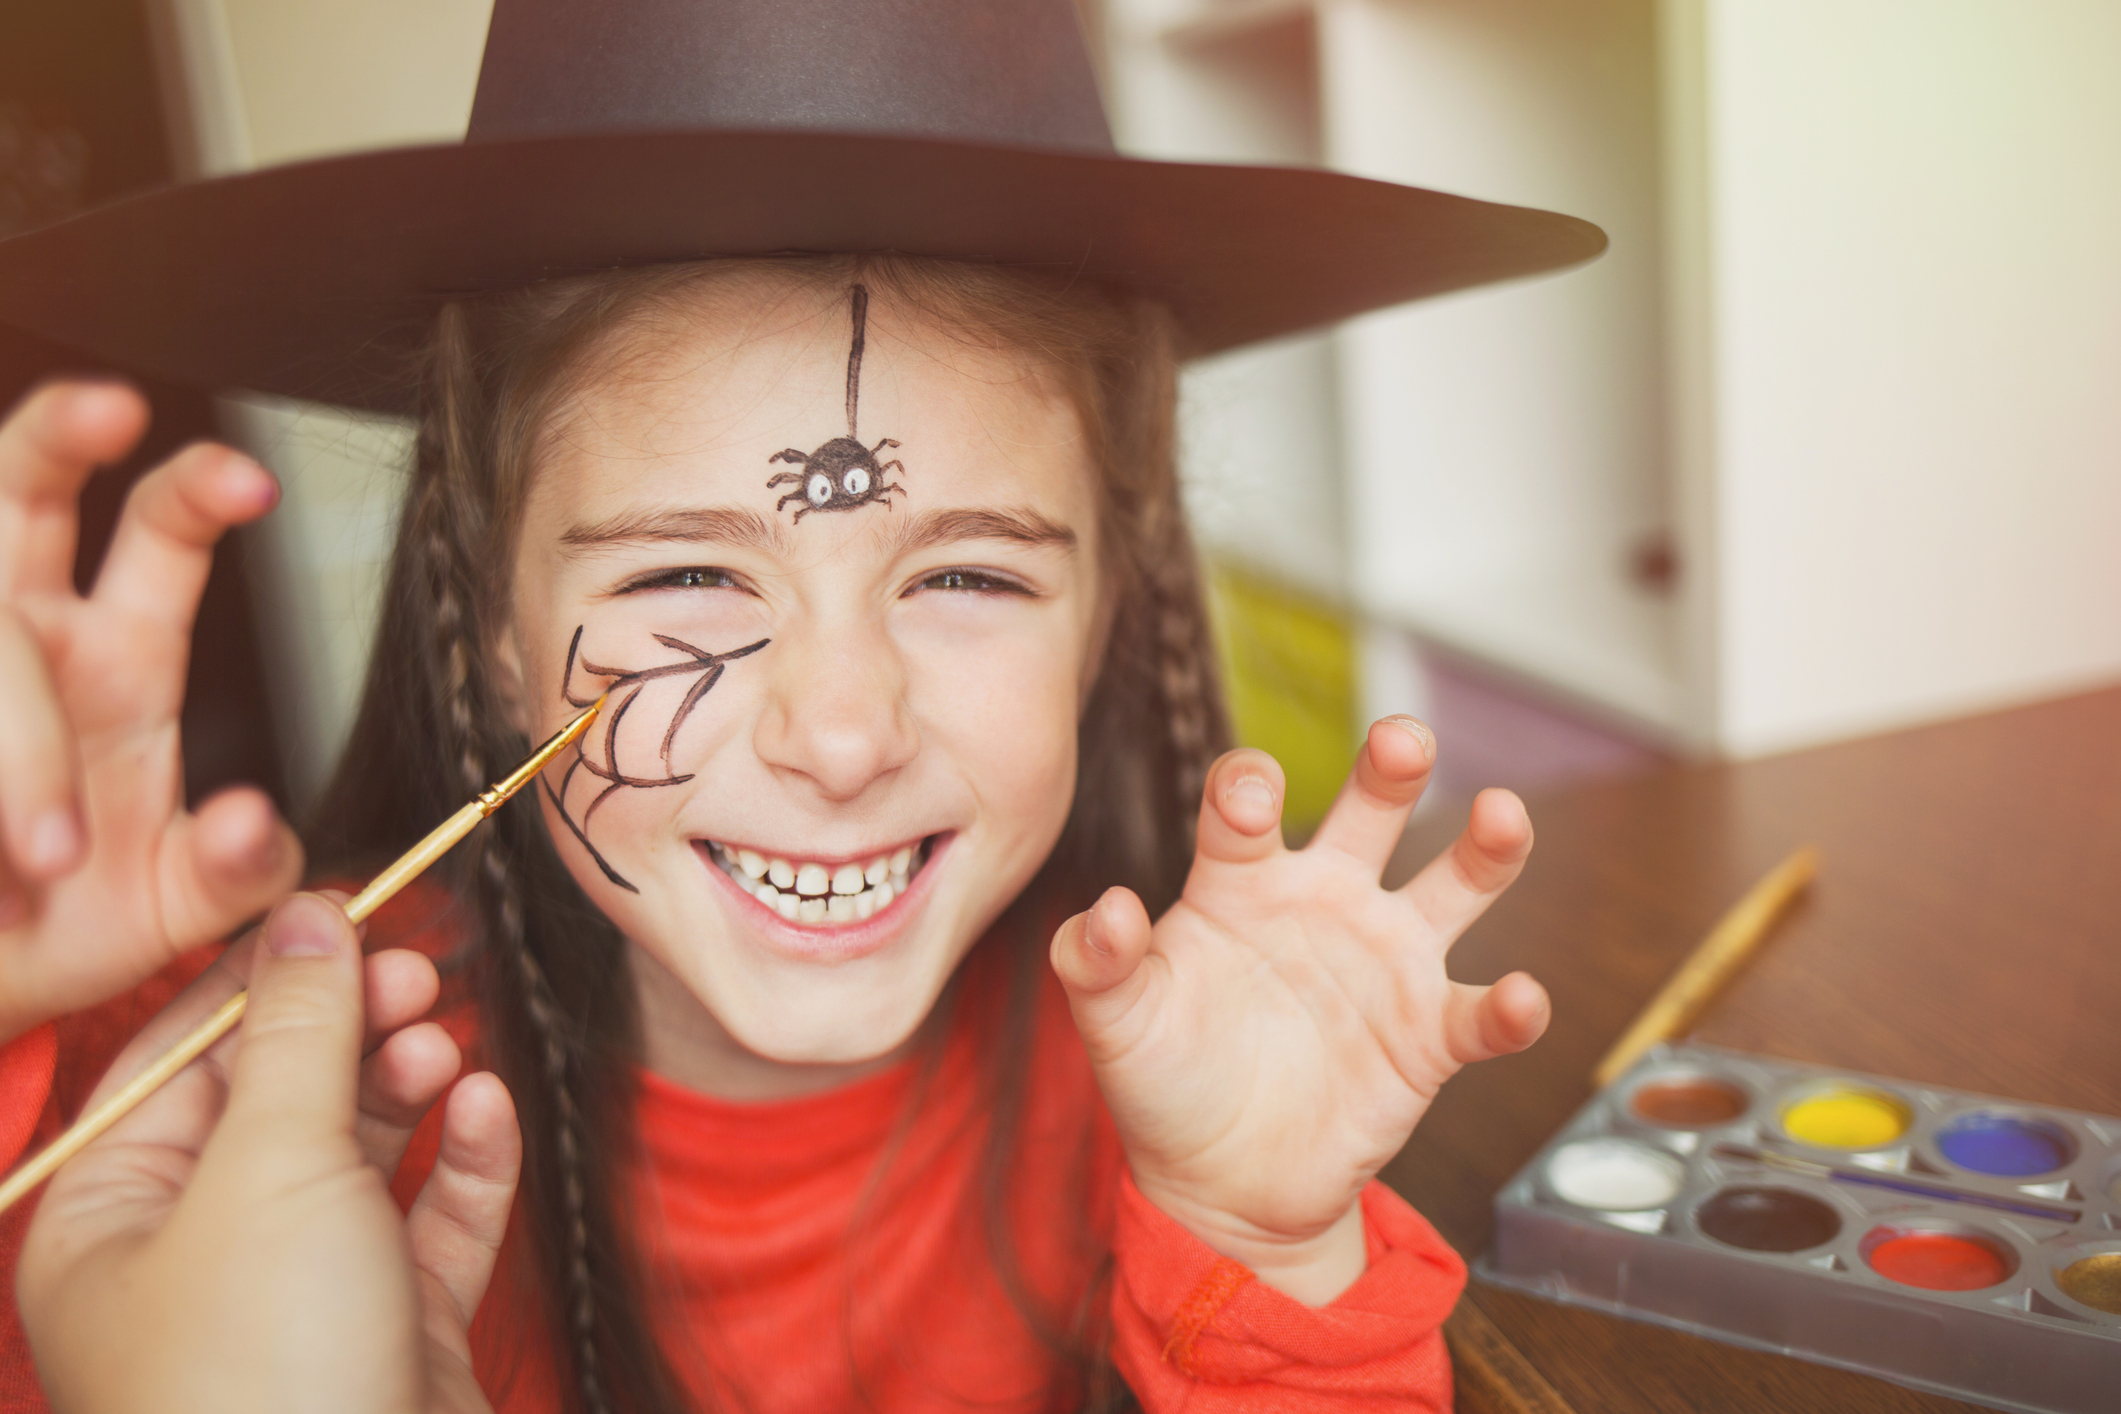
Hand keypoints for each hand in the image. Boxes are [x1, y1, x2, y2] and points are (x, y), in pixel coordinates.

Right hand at [0, 381, 301, 1041]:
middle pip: (22, 481)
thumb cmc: (65, 925)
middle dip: (61, 430)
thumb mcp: (172, 909)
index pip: (163, 530)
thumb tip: (258, 827)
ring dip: (19, 734)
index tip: (253, 483)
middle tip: (112, 409)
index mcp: (120, 655)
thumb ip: (235, 872)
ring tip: (46, 855)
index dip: (200, 488)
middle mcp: (26, 634)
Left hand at [18, 892, 519, 1413]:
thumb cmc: (265, 1379)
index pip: (181, 1058)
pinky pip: (428, 1221)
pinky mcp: (391, 1330)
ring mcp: (301, 1297)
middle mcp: (197, 1257)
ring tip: (446, 1040)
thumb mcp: (271, 1168)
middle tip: (415, 966)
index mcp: (110, 1222)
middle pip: (280, 1098)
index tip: (346, 907)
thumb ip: (296, 1033)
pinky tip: (483, 1111)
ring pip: (362, 1153)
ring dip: (410, 1086)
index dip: (266, 977)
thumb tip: (304, 918)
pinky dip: (459, 1161)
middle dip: (350, 1029)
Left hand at [1052, 717, 1547, 1304]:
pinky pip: (1478, 1014)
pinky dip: (1510, 1008)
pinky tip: (1524, 998)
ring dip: (1485, 848)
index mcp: (1241, 882)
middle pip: (1369, 812)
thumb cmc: (1164, 1079)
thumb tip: (1109, 910)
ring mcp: (1384, 963)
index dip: (1247, 788)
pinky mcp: (1426, 1038)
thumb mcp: (1117, 1023)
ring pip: (1453, 885)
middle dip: (1390, 769)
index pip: (1245, 810)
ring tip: (1502, 814)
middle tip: (1404, 737)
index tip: (1250, 792)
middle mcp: (1324, 901)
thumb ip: (1096, 963)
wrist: (1221, 1181)